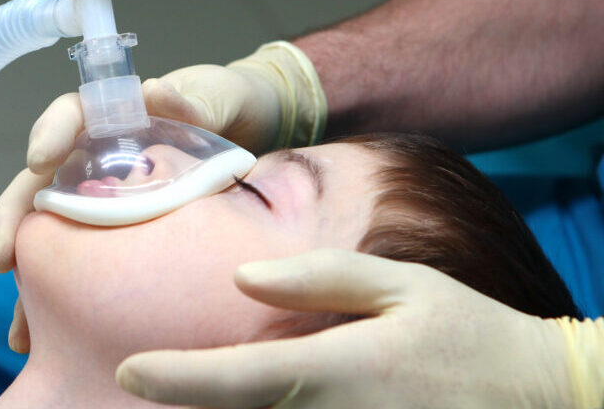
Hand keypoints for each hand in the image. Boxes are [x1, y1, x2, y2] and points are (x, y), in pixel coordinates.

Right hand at [0, 42, 327, 351]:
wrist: (261, 134)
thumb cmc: (230, 104)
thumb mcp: (219, 97)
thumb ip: (195, 98)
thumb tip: (158, 91)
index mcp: (115, 115)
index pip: (69, 117)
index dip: (48, 134)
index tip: (39, 160)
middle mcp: (96, 156)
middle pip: (39, 184)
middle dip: (13, 219)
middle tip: (2, 256)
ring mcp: (102, 197)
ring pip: (49, 233)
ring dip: (29, 277)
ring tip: (22, 325)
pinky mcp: (115, 232)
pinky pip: (79, 263)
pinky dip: (61, 300)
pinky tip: (50, 339)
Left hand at [115, 249, 574, 407]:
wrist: (543, 402)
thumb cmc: (470, 337)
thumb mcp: (406, 288)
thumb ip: (323, 279)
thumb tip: (243, 277)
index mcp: (342, 370)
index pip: (239, 379)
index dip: (176, 378)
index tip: (129, 370)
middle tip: (142, 392)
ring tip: (188, 401)